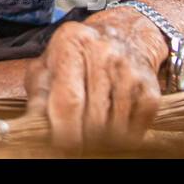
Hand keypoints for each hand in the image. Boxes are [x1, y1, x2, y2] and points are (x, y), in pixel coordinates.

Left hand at [23, 15, 163, 152]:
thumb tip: (34, 126)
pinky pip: (136, 128)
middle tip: (76, 144)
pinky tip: (110, 125)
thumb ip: (38, 93)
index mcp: (71, 42)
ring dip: (102, 139)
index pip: (68, 100)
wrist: (124, 36)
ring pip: (115, 126)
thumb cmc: (76, 56)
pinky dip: (122, 136)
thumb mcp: (48, 65)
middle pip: (93, 117)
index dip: (64, 132)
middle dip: (83, 139)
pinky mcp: (149, 88)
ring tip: (91, 132)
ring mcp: (130, 69)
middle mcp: (103, 51)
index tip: (61, 147)